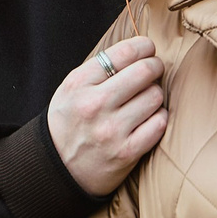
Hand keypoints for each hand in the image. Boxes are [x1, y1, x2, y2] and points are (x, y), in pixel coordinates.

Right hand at [46, 35, 167, 196]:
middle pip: (145, 71)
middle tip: (154, 71)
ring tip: (145, 100)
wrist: (56, 170)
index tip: (148, 50)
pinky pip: (159, 123)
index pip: (123, 53)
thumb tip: (139, 50)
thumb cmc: (69, 124)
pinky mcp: (126, 152)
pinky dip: (158, 118)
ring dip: (155, 96)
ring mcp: (111, 130)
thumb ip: (98, 69)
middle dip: (155, 67)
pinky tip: (148, 119)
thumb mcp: (71, 90)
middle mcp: (94, 105)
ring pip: (155, 96)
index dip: (144, 47)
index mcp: (79, 84)